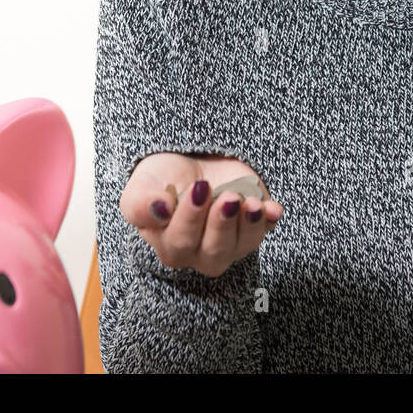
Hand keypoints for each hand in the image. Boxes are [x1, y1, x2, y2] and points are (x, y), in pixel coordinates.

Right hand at [121, 151, 282, 276]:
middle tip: (227, 197)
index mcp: (170, 246)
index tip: (197, 189)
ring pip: (243, 246)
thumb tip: (161, 209)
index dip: (191, 218)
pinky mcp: (253, 224)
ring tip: (250, 202)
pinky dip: (270, 220)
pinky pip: (265, 230)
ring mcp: (231, 240)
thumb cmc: (162, 179)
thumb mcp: (141, 186)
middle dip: (222, 225)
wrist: (189, 159)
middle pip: (215, 252)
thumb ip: (141, 205)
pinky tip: (272, 208)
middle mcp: (201, 251)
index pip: (181, 243)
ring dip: (249, 226)